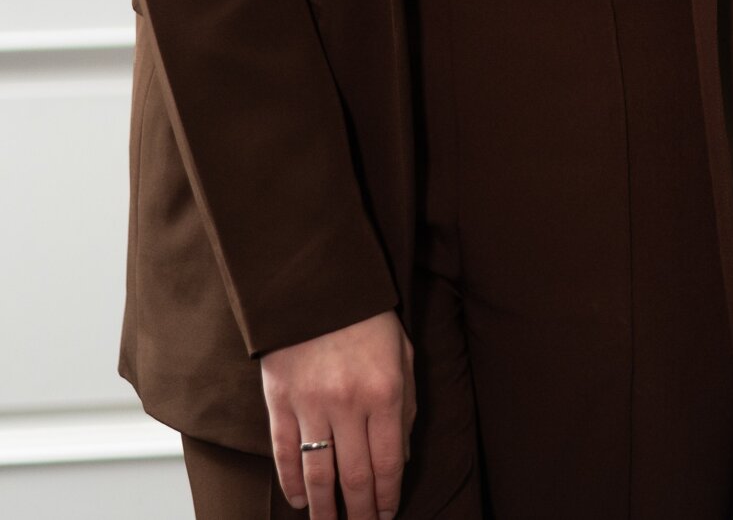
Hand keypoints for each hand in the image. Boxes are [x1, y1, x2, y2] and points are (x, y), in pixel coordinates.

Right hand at [260, 308, 415, 518]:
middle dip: (360, 512)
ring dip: (325, 509)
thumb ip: (406, 406)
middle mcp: (349, 404)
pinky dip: (291, 483)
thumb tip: (401, 457)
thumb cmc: (367, 317)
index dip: (387, 496)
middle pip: (355, 476)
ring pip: (319, 474)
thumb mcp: (402, 353)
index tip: (387, 515)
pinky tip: (299, 501)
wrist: (318, 282)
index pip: (388, 462)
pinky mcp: (280, 401)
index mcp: (385, 392)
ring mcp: (311, 404)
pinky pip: (285, 454)